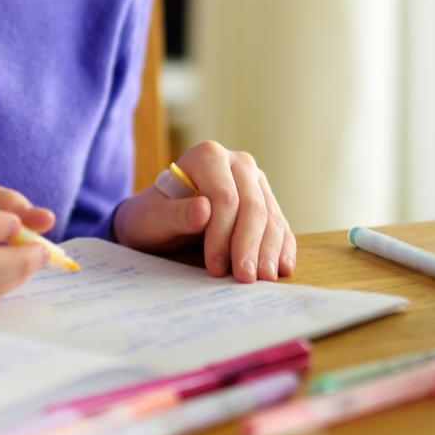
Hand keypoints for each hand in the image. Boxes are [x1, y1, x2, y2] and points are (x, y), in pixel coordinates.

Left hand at [111, 140, 295, 281]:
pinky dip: (282, 247)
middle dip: (249, 245)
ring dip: (269, 250)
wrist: (159, 219)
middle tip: (245, 278)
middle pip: (252, 206)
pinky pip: (280, 224)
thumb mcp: (153, 218)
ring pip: (270, 216)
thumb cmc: (153, 217)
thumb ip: (175, 214)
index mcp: (207, 156)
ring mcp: (255, 181)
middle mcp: (237, 162)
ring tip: (264, 278)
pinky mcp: (266, 200)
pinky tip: (282, 267)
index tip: (215, 267)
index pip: (224, 197)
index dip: (222, 234)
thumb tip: (204, 209)